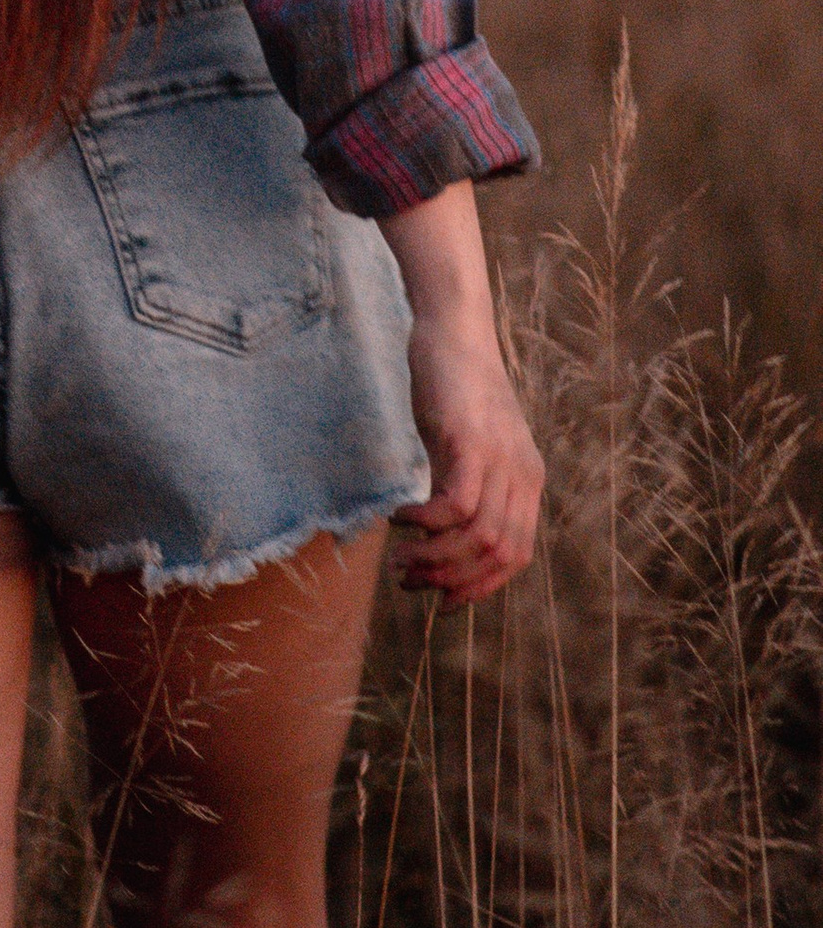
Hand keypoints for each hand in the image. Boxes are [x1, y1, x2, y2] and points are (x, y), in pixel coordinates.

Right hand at [383, 182, 544, 605]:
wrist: (453, 329)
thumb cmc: (454, 385)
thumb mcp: (468, 444)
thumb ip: (465, 484)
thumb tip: (441, 534)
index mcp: (527, 481)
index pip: (516, 557)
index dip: (479, 587)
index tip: (441, 598)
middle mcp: (521, 475)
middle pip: (499, 555)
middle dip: (452, 581)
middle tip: (409, 581)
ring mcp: (499, 459)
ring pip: (478, 538)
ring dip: (434, 559)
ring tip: (400, 559)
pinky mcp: (469, 441)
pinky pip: (456, 505)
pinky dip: (426, 523)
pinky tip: (399, 517)